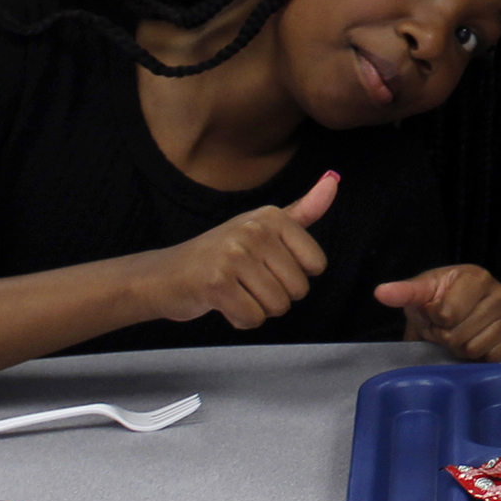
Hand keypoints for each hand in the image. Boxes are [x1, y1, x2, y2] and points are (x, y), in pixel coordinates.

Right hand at [144, 172, 337, 328]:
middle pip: (298, 289)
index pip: (316, 264)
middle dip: (276, 296)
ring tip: (235, 291)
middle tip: (247, 281)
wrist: (165, 275)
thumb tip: (334, 180)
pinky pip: (253, 318)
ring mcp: (233, 255)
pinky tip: (224, 304)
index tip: (267, 265)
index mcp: (270, 216)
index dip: (295, 275)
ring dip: (258, 309)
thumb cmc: (221, 254)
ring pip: (278, 306)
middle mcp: (253, 230)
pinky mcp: (216, 284)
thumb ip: (303, 210)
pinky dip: (241, 320)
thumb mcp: (264, 227)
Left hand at [375, 265, 500, 360]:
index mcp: (476, 277)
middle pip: (459, 335)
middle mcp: (500, 292)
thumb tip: (381, 292)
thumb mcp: (420, 293)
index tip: (435, 312)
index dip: (434, 319)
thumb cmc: (439, 299)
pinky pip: (492, 357)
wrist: (458, 309)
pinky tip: (476, 340)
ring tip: (461, 332)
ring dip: (461, 347)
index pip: (447, 314)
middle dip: (446, 336)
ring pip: (474, 349)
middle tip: (447, 327)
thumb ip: (403, 293)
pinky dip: (480, 355)